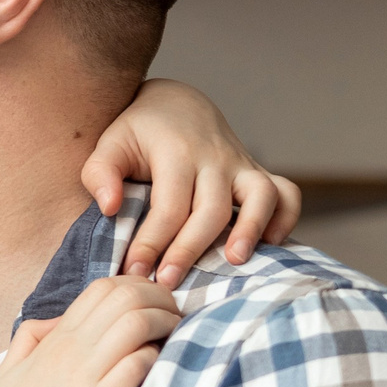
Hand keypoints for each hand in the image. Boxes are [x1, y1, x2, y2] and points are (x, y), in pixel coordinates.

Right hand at [0, 277, 178, 386]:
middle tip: (175, 318)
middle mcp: (70, 350)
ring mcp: (83, 378)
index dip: (139, 286)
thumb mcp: (9, 369)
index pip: (103, 288)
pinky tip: (158, 371)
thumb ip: (31, 336)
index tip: (155, 305)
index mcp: (56, 340)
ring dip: (164, 324)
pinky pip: (135, 367)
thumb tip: (59, 319)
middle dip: (162, 299)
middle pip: (126, 297)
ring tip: (175, 339)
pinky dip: (155, 361)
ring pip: (135, 324)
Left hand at [80, 78, 302, 286]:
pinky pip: (286, 192)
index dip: (152, 243)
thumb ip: (100, 173)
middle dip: (189, 250)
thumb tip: (110, 208)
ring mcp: (240, 164)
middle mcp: (214, 158)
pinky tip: (270, 244)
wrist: (174, 104)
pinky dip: (287, 217)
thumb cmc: (137, 133)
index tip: (134, 273)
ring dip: (251, 228)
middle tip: (167, 283)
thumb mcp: (109, 145)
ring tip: (235, 262)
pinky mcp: (256, 172)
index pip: (168, 206)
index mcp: (176, 152)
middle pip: (211, 209)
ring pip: (260, 195)